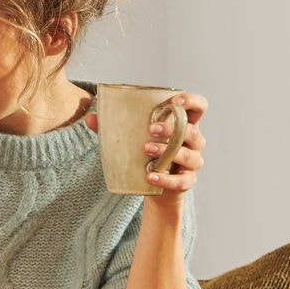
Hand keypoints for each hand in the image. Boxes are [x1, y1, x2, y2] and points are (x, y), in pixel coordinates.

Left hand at [87, 92, 208, 207]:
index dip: (191, 101)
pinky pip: (181, 181)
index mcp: (185, 124)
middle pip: (192, 130)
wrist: (155, 187)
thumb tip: (90, 118)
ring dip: (167, 151)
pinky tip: (150, 176)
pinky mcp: (187, 182)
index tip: (173, 101)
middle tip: (151, 128)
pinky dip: (165, 179)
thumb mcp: (136, 138)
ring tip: (145, 150)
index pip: (199, 106)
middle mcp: (194, 142)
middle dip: (172, 128)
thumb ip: (116, 127)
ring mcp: (193, 162)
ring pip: (188, 155)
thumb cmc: (148, 154)